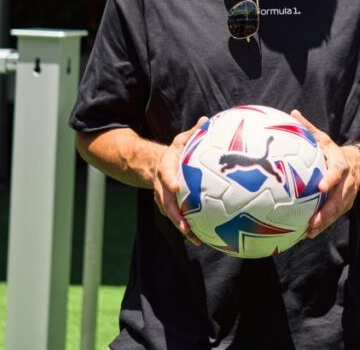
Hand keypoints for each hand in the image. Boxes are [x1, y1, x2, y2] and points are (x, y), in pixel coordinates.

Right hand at [154, 117, 205, 245]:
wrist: (154, 166)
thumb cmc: (174, 152)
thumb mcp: (181, 140)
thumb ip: (193, 132)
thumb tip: (205, 119)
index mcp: (165, 168)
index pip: (165, 175)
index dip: (169, 181)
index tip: (176, 187)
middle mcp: (162, 186)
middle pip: (166, 203)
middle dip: (174, 214)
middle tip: (185, 225)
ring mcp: (164, 199)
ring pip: (171, 215)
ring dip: (182, 227)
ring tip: (196, 238)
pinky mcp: (170, 208)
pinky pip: (178, 219)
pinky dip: (188, 230)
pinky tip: (204, 240)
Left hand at [293, 110, 359, 238]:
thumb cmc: (334, 152)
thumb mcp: (324, 139)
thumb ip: (309, 128)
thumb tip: (293, 112)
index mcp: (341, 165)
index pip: (337, 173)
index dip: (331, 180)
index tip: (321, 187)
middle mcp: (347, 182)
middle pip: (339, 199)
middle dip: (327, 212)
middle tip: (312, 222)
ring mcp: (348, 196)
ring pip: (338, 212)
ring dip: (324, 223)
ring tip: (308, 233)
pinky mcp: (346, 205)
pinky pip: (335, 216)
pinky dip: (323, 225)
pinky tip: (307, 234)